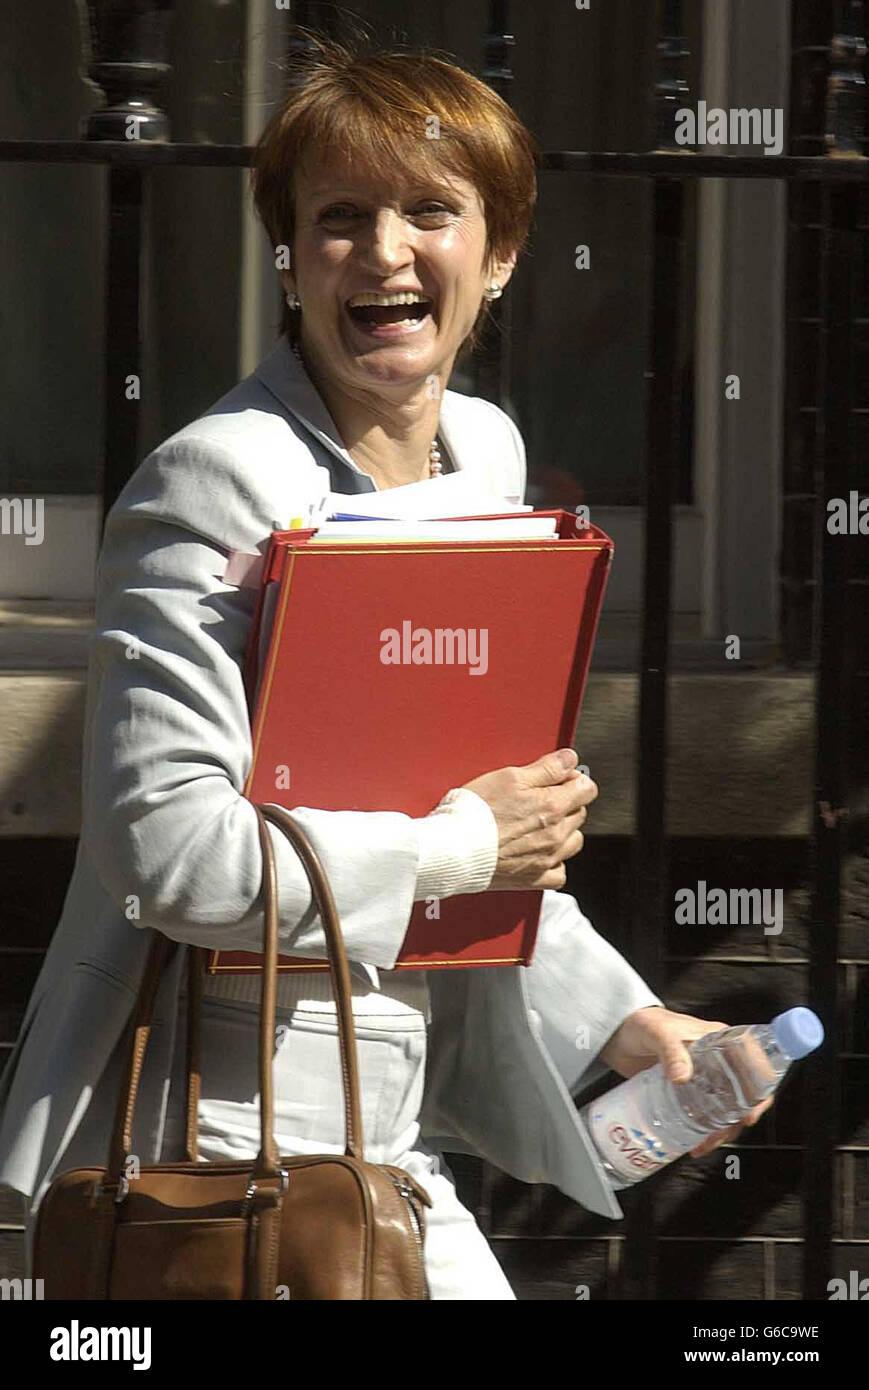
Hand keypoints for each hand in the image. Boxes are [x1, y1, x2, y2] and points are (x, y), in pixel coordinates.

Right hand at [462, 748, 596, 890]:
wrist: (453, 849)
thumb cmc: (475, 812)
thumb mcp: (510, 777)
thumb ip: (546, 768)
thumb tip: (570, 759)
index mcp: (552, 807)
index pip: (587, 789)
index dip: (573, 778)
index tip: (559, 777)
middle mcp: (556, 835)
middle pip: (579, 813)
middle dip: (566, 802)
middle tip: (540, 797)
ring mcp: (546, 859)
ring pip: (574, 841)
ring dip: (564, 831)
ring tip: (540, 824)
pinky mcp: (534, 878)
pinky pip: (559, 872)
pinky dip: (554, 861)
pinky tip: (540, 851)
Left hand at [599, 1006, 773, 1156]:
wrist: (616, 1034)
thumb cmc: (640, 1023)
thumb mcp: (658, 1033)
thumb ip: (670, 1050)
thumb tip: (682, 1077)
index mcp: (719, 1040)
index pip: (753, 1065)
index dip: (759, 1090)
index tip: (750, 1113)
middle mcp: (717, 1061)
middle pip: (743, 1094)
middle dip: (739, 1119)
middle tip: (722, 1135)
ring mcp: (703, 1079)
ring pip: (725, 1109)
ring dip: (721, 1130)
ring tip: (703, 1144)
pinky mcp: (686, 1093)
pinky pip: (704, 1115)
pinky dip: (704, 1131)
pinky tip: (693, 1142)